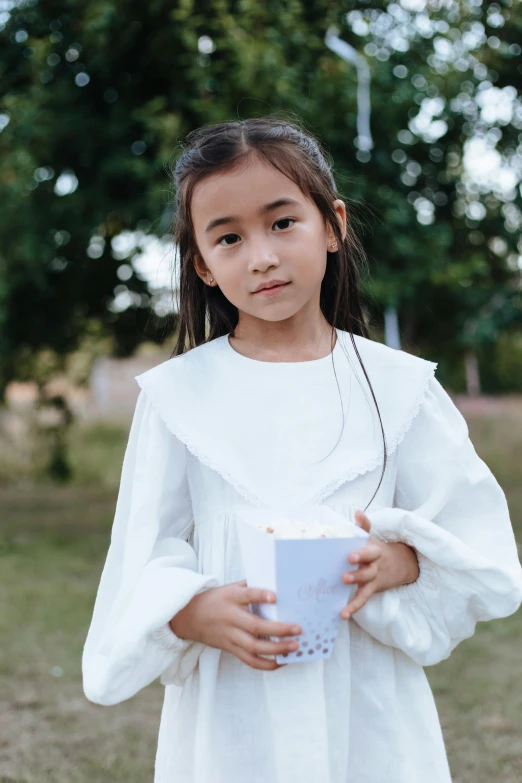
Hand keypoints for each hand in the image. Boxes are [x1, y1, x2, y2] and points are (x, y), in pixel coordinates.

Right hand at [169, 580, 301, 670]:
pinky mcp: (229, 648)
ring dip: (276, 650)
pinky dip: (266, 664)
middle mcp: (230, 617)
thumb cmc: (214, 599)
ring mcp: (230, 636)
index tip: (276, 596)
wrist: (188, 617)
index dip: (261, 595)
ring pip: (254, 647)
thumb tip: (275, 585)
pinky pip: (249, 660)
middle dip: (278, 630)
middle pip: (255, 626)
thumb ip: (249, 587)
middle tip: (298, 629)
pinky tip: (281, 661)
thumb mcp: (229, 588)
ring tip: (294, 647)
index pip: (247, 595)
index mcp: (230, 598)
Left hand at [340, 510, 419, 619]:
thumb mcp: (373, 538)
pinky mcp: (372, 588)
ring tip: (343, 585)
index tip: (350, 555)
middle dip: (357, 568)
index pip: (367, 549)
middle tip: (345, 570)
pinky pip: (363, 598)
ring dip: (355, 584)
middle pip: (368, 566)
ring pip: (365, 582)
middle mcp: (375, 564)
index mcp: (373, 550)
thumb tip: (357, 512)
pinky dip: (353, 606)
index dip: (360, 552)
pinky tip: (343, 614)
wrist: (402, 564)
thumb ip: (364, 526)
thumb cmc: (378, 550)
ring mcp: (374, 577)